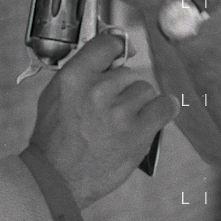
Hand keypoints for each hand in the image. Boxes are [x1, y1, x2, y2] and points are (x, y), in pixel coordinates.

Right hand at [30, 31, 178, 208]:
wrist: (57, 177)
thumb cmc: (55, 135)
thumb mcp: (55, 93)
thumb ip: (83, 70)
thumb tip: (116, 50)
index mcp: (74, 77)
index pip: (108, 44)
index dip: (118, 47)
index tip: (122, 53)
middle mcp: (98, 91)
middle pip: (128, 73)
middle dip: (121, 88)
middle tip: (110, 107)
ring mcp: (120, 114)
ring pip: (145, 90)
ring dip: (137, 103)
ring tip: (123, 120)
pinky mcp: (138, 135)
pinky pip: (165, 107)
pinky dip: (162, 109)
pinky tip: (155, 114)